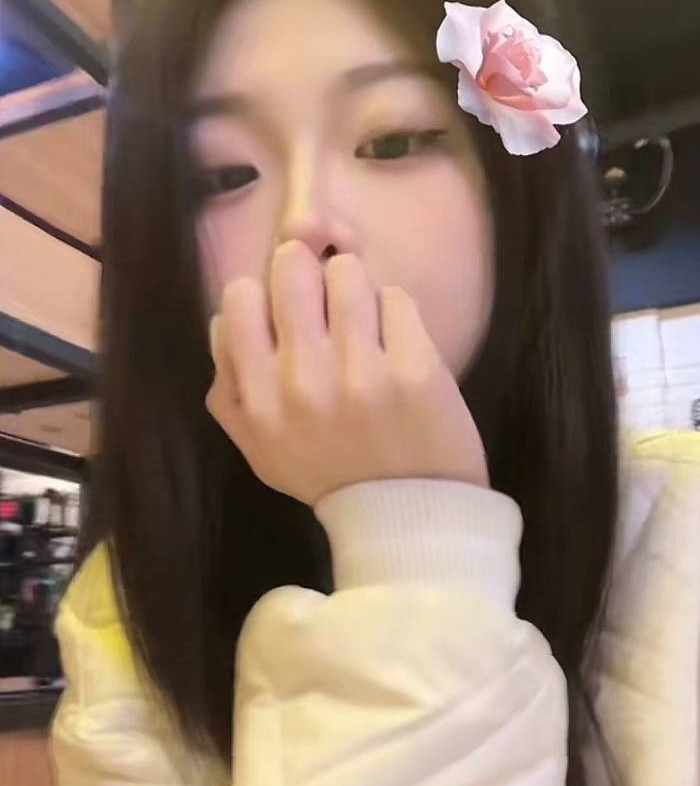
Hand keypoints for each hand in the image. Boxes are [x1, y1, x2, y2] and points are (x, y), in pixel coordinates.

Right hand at [206, 240, 488, 507]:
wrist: (408, 517)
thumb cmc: (330, 476)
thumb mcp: (261, 450)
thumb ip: (230, 392)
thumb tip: (223, 323)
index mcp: (258, 402)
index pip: (238, 299)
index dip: (263, 295)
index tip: (284, 315)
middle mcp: (303, 384)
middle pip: (292, 268)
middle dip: (309, 274)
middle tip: (327, 301)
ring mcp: (361, 375)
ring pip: (347, 273)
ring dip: (356, 289)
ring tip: (365, 321)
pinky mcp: (414, 369)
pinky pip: (397, 298)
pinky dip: (397, 314)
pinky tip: (397, 343)